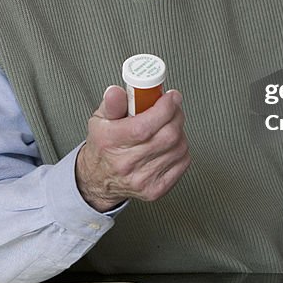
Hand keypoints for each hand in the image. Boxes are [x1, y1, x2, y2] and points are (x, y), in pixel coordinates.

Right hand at [75, 85, 190, 211]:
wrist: (99, 178)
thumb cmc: (103, 146)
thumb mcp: (100, 119)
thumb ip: (112, 103)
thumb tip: (116, 92)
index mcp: (111, 142)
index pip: (144, 126)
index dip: (164, 108)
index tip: (170, 97)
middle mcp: (126, 163)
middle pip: (167, 136)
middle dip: (176, 115)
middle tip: (172, 106)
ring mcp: (142, 179)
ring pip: (178, 147)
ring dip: (179, 130)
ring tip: (168, 125)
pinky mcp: (156, 190)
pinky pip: (183, 162)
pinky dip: (181, 148)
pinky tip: (170, 143)